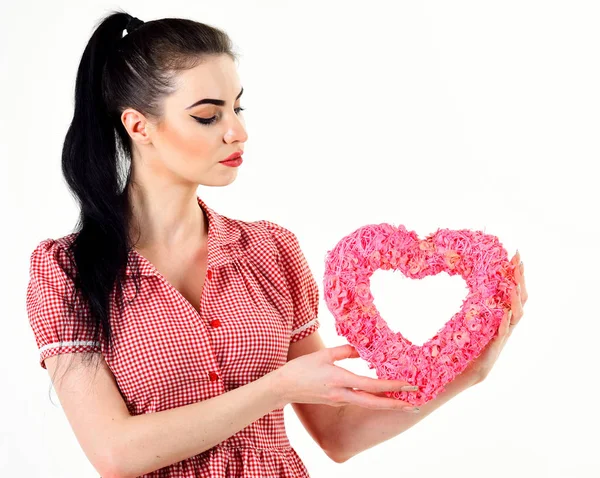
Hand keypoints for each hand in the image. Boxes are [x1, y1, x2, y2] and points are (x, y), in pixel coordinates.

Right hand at [276, 344, 418, 410]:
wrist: (283, 387)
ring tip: (402, 400)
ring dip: (385, 402)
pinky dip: (372, 399)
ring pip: (367, 403)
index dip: (390, 386)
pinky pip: (358, 400)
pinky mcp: (335, 401)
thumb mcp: (324, 354)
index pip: (370, 385)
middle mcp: (341, 394)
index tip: (407, 385)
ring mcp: (338, 400)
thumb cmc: (301, 368)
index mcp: (339, 380)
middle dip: (395, 404)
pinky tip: (379, 394)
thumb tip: (363, 349)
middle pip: (373, 403)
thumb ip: (345, 351)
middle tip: (414, 403)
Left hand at [459, 250, 527, 384]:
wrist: (466, 371)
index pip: (513, 291)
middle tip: (518, 262)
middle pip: (520, 300)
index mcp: (501, 316)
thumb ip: (475, 304)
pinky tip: (505, 313)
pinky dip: (504, 323)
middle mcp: (506, 325)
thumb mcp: (472, 320)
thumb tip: (467, 283)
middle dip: (520, 280)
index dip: (516, 274)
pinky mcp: (495, 347)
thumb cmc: (468, 345)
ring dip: (515, 300)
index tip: (515, 255)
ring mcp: (502, 336)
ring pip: (516, 316)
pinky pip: (502, 334)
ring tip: (513, 285)